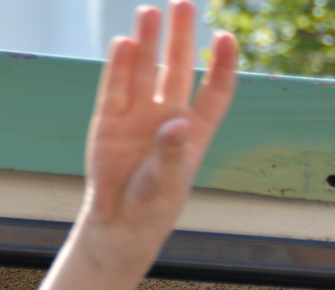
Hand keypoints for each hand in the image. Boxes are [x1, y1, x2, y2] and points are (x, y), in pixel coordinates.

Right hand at [80, 2, 236, 264]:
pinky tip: (123, 43)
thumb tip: (175, 122)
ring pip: (143, 71)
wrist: (118, 224)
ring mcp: (137, 116)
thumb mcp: (168, 183)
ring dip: (147, 43)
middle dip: (181, 37)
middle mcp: (167, 115)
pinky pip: (115, 89)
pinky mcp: (108, 122)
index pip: (214, 92)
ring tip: (148, 12)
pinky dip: (118, 68)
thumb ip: (171, 152)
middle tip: (182, 4)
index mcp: (194, 131)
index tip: (225, 38)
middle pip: (177, 69)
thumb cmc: (153, 206)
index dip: (222, 66)